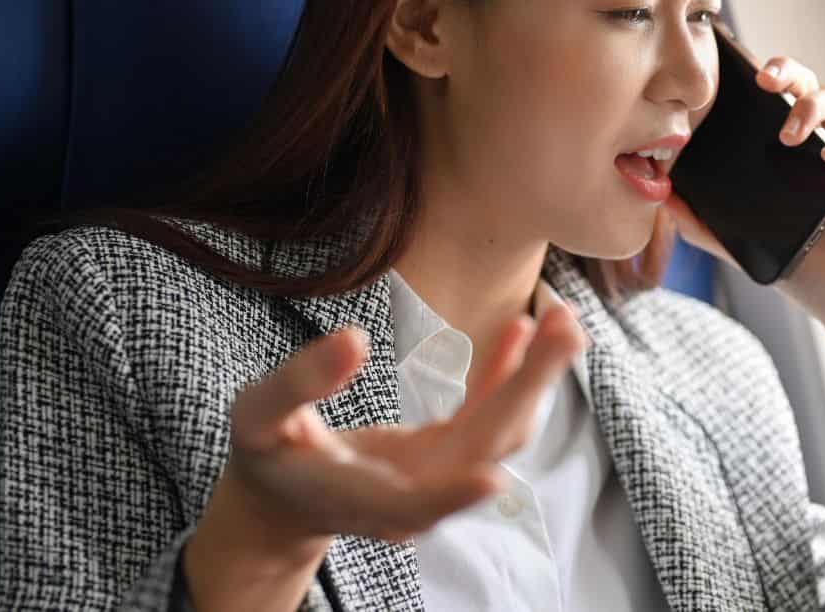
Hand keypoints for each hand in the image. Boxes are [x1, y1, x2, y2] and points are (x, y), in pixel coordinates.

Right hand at [204, 297, 588, 555]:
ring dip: (534, 380)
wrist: (284, 497)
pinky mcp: (446, 454)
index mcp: (358, 495)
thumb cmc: (267, 453)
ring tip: (562, 320)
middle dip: (527, 392)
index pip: (412, 502)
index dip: (450, 493)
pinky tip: (524, 332)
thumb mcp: (258, 416)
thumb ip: (300, 382)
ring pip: (498, 435)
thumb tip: (352, 339)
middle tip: (566, 331)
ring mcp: (436, 476)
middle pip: (481, 452)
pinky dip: (507, 376)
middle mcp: (412, 495)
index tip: (490, 478)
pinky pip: (486, 416)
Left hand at [662, 54, 824, 326]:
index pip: (772, 101)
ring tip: (789, 134)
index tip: (731, 73)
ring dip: (810, 108)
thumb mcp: (747, 247)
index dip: (756, 79)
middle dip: (786, 72)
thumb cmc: (808, 272)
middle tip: (765, 79)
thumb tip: (661, 197)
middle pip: (805, 86)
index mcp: (789, 153)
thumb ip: (704, 225)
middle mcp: (821, 144)